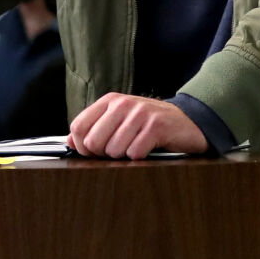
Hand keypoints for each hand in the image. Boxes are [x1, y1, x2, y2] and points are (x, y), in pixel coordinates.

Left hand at [68, 93, 208, 158]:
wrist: (188, 122)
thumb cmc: (151, 124)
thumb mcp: (121, 120)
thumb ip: (95, 128)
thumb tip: (70, 141)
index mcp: (111, 100)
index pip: (78, 126)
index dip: (82, 146)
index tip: (94, 152)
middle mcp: (124, 103)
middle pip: (93, 141)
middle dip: (104, 154)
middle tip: (120, 150)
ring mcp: (140, 113)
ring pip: (113, 150)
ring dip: (124, 156)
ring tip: (137, 146)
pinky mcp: (156, 126)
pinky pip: (134, 153)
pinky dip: (140, 157)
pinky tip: (148, 149)